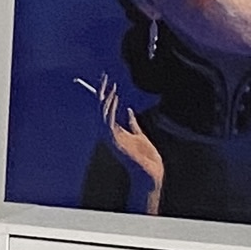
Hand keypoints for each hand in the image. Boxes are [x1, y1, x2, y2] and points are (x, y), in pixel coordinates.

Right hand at [91, 76, 163, 212]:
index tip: (107, 80)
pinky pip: (108, 121)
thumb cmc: (146, 158)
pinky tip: (115, 98)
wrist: (150, 173)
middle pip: (101, 108)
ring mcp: (110, 137)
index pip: (107, 108)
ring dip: (106, 98)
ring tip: (110, 86)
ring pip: (102, 113)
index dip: (106, 94)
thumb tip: (128, 111)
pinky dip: (110, 109)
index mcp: (115, 131)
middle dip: (101, 92)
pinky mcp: (114, 140)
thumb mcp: (139, 135)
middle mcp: (109, 133)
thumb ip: (132, 123)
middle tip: (104, 76)